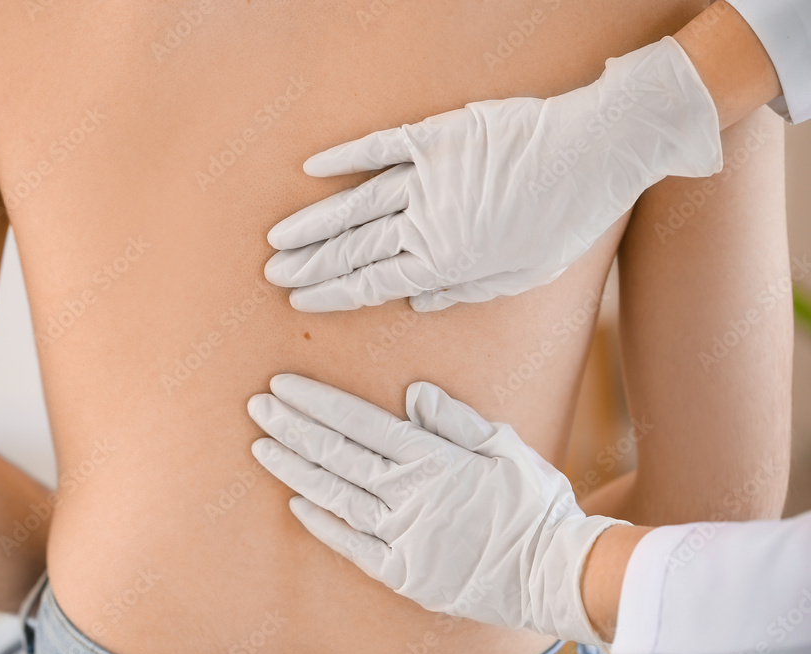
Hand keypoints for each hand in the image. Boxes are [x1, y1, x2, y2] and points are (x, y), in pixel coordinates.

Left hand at [247, 374, 627, 643]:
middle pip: (336, 454)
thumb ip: (455, 419)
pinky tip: (294, 502)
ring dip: (294, 468)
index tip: (285, 385)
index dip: (318, 403)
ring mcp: (401, 536)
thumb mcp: (505, 448)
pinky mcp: (401, 571)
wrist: (555, 573)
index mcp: (432, 460)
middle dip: (292, 427)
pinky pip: (350, 544)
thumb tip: (413, 391)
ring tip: (262, 445)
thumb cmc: (533, 505)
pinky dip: (320, 522)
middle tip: (258, 406)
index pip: (360, 423)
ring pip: (334, 495)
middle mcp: (408, 495)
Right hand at [265, 37, 720, 311]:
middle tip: (272, 273)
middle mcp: (426, 223)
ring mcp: (428, 177)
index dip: (331, 293)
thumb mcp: (521, 275)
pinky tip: (314, 170)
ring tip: (278, 237)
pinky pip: (380, 148)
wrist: (595, 152)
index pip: (372, 283)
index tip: (299, 298)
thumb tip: (415, 303)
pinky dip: (346, 158)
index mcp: (446, 262)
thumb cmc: (564, 222)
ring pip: (356, 205)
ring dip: (313, 223)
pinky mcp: (436, 136)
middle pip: (353, 248)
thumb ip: (463, 290)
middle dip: (308, 265)